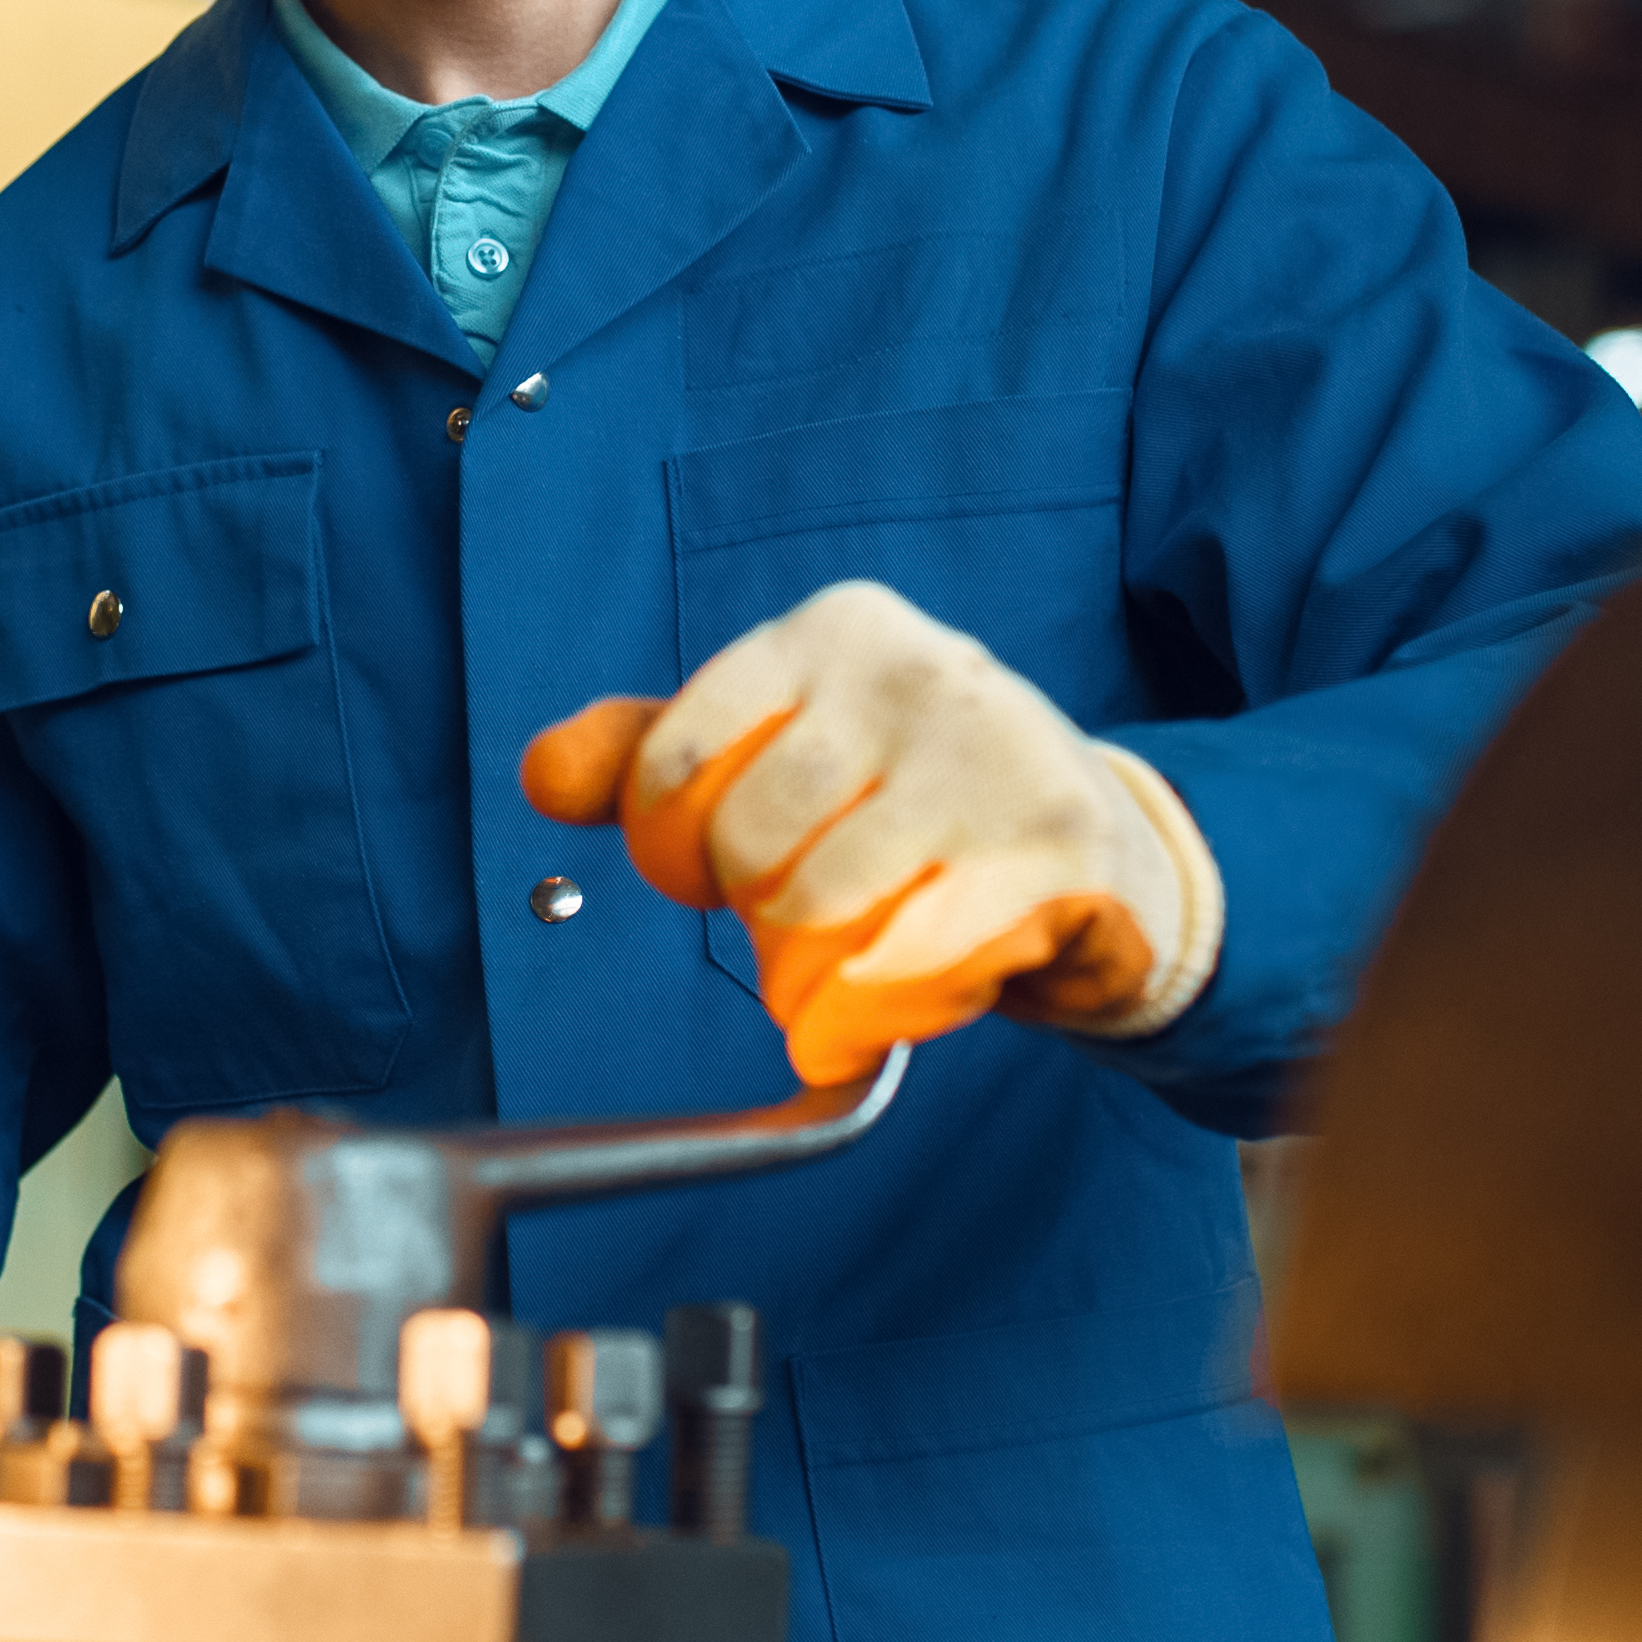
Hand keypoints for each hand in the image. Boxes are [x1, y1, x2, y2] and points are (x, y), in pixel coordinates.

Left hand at [520, 580, 1220, 1084]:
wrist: (1097, 852)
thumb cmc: (911, 805)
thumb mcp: (777, 753)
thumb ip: (650, 758)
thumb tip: (543, 774)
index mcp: (834, 630)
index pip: (673, 763)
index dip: (677, 851)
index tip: (724, 870)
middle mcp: (921, 668)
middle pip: (749, 849)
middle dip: (763, 916)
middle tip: (815, 915)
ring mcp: (998, 754)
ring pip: (824, 913)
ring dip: (821, 977)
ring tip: (865, 952)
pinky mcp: (1058, 849)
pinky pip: (909, 965)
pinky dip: (879, 1011)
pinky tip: (905, 993)